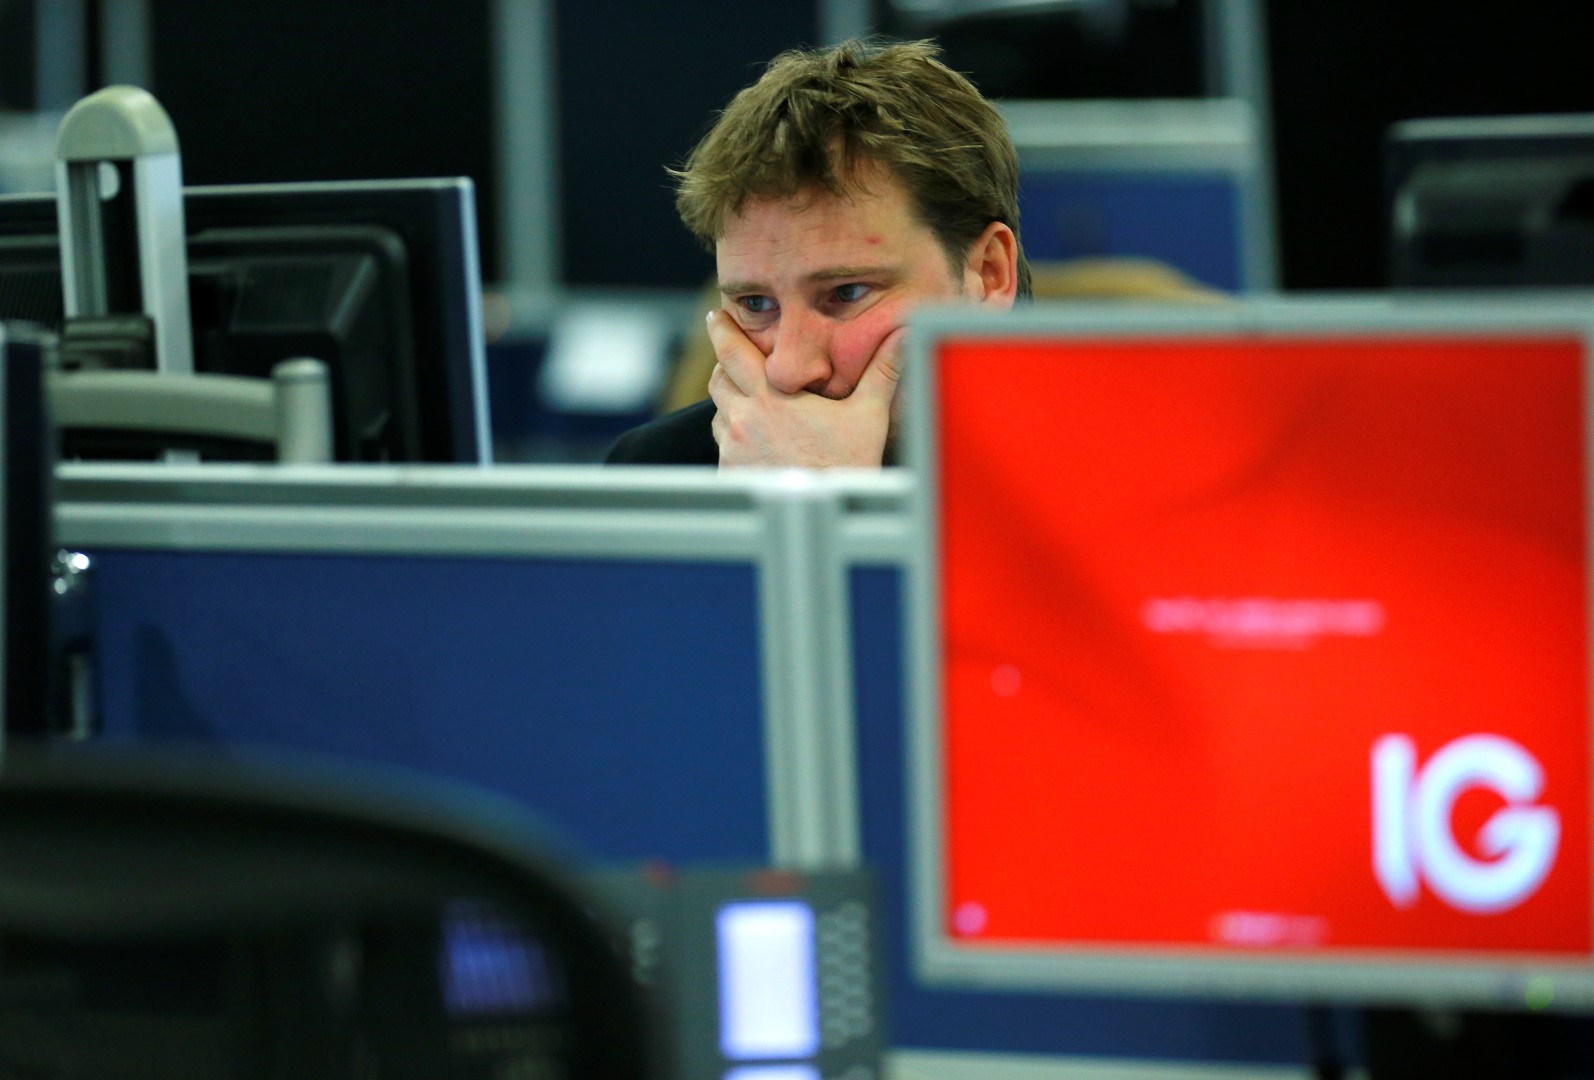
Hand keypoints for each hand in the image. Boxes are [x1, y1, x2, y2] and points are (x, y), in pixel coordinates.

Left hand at [706, 310, 904, 467]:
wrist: (826, 516)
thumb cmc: (849, 467)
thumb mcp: (869, 416)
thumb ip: (882, 371)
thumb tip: (903, 333)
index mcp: (771, 397)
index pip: (731, 350)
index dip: (721, 328)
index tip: (715, 315)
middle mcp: (744, 420)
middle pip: (719, 379)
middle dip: (727, 365)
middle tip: (739, 358)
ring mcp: (733, 449)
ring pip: (719, 413)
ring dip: (732, 403)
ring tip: (755, 405)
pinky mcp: (731, 473)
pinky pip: (723, 446)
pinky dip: (735, 437)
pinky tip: (759, 442)